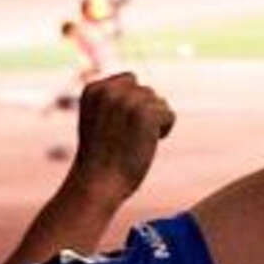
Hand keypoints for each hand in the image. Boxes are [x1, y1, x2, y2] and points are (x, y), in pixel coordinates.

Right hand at [72, 73, 174, 192]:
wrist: (98, 183)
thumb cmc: (100, 158)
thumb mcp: (98, 120)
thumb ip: (113, 100)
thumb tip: (140, 86)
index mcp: (93, 89)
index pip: (129, 80)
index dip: (131, 104)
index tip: (117, 128)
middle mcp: (109, 90)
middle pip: (146, 91)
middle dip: (144, 113)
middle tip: (126, 138)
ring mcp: (128, 101)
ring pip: (159, 102)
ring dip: (153, 122)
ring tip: (134, 142)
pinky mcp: (147, 114)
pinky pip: (169, 115)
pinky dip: (163, 131)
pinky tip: (146, 144)